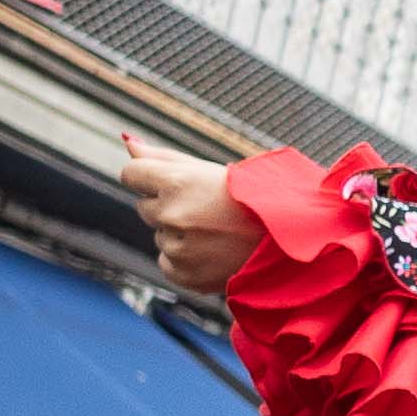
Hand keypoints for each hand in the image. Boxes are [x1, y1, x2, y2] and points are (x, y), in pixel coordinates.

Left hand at [120, 142, 248, 296]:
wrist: (289, 241)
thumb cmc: (252, 198)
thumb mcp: (210, 170)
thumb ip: (163, 157)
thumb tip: (127, 141)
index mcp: (177, 182)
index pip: (131, 175)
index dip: (152, 178)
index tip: (177, 184)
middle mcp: (172, 215)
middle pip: (145, 207)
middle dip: (169, 206)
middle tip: (209, 210)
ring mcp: (176, 248)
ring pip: (159, 235)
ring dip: (180, 234)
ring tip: (218, 233)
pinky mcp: (183, 274)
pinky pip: (167, 262)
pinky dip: (185, 259)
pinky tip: (214, 253)